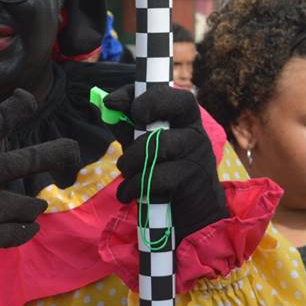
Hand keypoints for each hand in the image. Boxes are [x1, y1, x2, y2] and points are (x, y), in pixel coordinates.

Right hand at [0, 90, 78, 283]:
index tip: (29, 98)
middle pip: (18, 161)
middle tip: (71, 151)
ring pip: (20, 203)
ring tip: (36, 208)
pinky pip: (11, 232)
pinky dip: (23, 231)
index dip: (12, 110)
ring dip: (32, 207)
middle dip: (50, 154)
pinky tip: (28, 229)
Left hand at [103, 84, 228, 243]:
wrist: (191, 212)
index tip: (112, 102)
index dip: (140, 93)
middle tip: (125, 141)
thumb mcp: (142, 145)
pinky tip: (127, 193)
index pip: (168, 92)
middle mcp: (196, 130)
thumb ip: (127, 125)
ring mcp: (198, 153)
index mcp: (183, 118)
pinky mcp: (193, 179)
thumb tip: (107, 105)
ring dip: (130, 162)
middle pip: (179, 105)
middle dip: (146, 110)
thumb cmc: (163, 171)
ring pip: (157, 145)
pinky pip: (155, 176)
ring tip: (125, 172)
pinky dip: (133, 186)